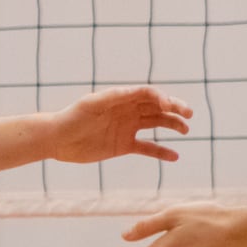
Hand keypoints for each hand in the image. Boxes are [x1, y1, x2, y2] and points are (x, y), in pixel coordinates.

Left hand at [51, 86, 191, 163]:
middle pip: (156, 107)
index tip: (169, 105)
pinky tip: (175, 156)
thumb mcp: (92, 104)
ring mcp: (126, 128)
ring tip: (185, 129)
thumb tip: (138, 91)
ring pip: (156, 124)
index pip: (147, 94)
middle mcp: (126, 111)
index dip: (161, 97)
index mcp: (120, 98)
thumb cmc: (73, 117)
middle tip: (189, 114)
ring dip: (172, 125)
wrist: (57, 139)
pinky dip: (161, 152)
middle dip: (174, 108)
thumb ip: (114, 97)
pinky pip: (147, 148)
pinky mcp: (123, 145)